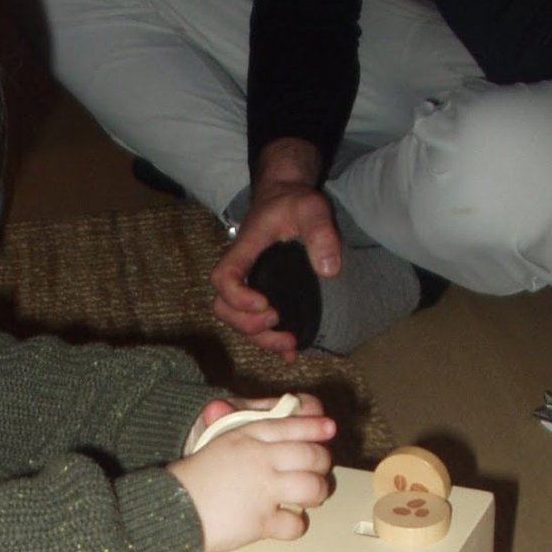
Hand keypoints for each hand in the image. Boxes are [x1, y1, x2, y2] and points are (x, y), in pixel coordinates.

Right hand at [169, 395, 333, 551]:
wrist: (171, 509)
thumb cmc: (189, 479)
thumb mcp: (212, 442)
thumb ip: (233, 427)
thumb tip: (228, 408)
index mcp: (247, 436)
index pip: (290, 425)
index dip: (314, 426)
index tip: (328, 427)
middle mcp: (261, 460)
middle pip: (311, 455)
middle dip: (321, 463)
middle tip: (318, 469)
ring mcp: (265, 490)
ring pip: (312, 487)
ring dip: (316, 492)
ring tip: (311, 497)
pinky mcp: (263, 521)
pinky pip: (295, 523)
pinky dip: (296, 525)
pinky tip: (288, 522)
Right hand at [210, 139, 341, 362]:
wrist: (284, 198)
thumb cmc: (293, 202)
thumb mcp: (311, 208)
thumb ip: (321, 233)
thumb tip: (329, 271)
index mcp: (244, 250)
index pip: (223, 278)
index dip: (237, 297)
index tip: (265, 303)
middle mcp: (240, 272)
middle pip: (224, 309)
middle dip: (248, 325)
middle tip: (277, 321)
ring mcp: (247, 286)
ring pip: (237, 322)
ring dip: (260, 339)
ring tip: (290, 344)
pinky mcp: (259, 295)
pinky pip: (253, 324)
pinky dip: (269, 342)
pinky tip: (290, 352)